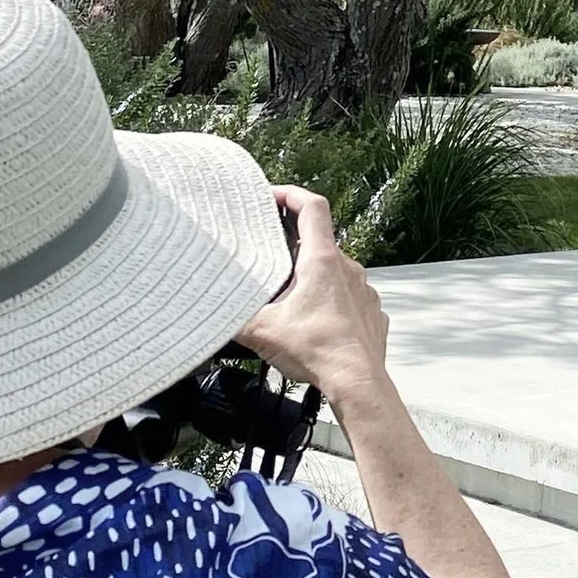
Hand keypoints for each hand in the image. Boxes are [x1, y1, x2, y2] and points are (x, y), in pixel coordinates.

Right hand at [238, 189, 391, 415]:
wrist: (357, 382)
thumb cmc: (318, 351)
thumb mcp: (261, 331)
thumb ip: (231, 316)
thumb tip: (208, 313)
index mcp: (322, 261)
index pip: (312, 206)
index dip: (291, 194)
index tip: (274, 196)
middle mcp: (348, 269)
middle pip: (319, 242)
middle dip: (292, 248)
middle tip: (269, 259)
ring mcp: (363, 290)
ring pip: (334, 272)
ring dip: (311, 279)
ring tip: (289, 298)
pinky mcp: (370, 313)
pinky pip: (348, 298)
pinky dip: (330, 303)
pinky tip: (313, 322)